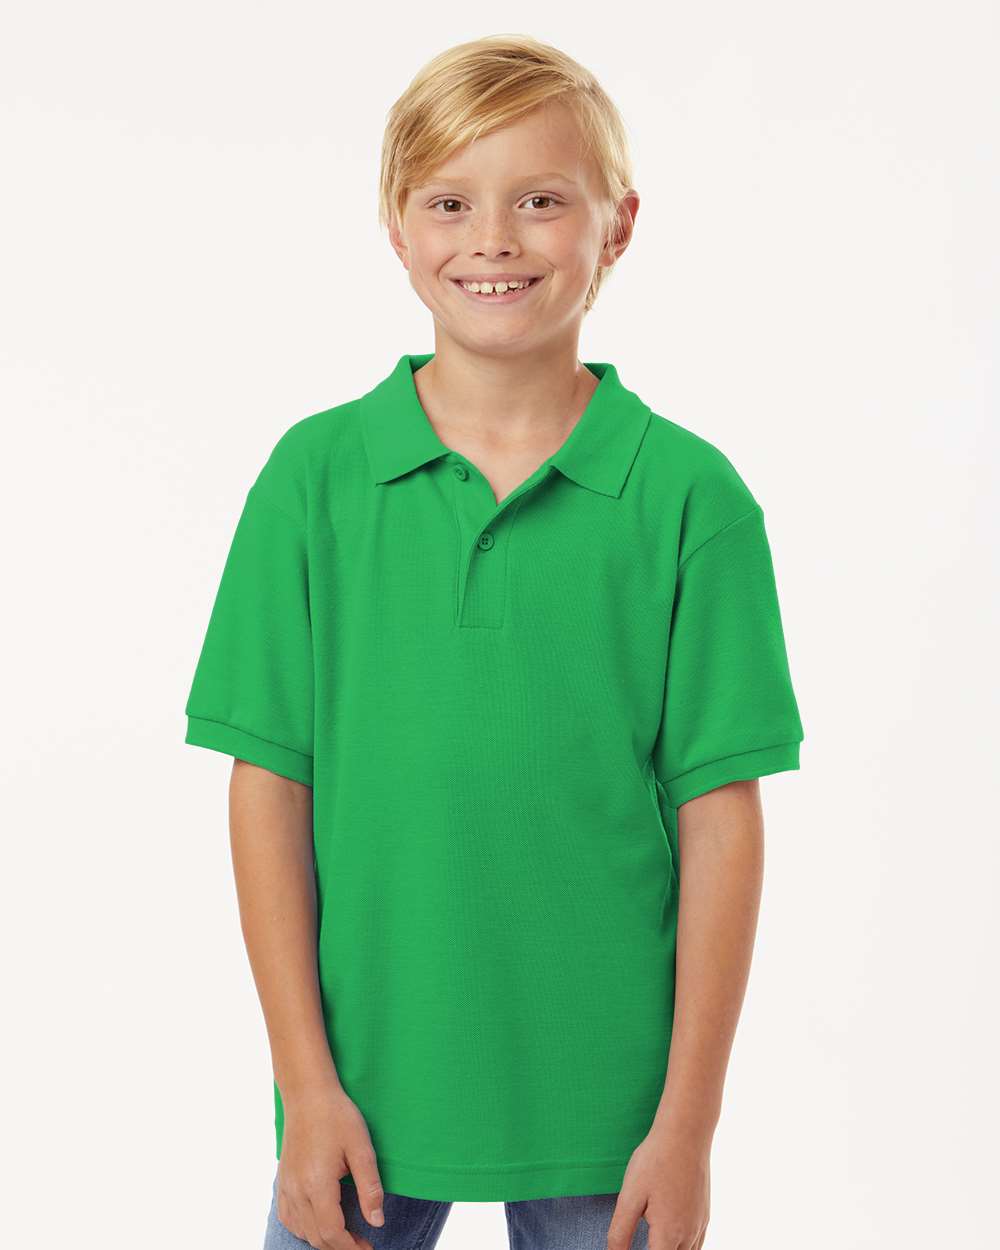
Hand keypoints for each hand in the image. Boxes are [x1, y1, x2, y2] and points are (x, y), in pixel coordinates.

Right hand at [275, 1079, 385, 1249]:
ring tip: (346, 1233)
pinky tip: (319, 1221)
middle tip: (362, 1242)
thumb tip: (377, 1221)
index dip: (351, 1247)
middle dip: (340, 1247)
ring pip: (301, 1231)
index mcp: (318, 1184)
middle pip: (316, 1237)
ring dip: (323, 1239)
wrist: (308, 1095)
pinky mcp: (282, 1181)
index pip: (332, 1233)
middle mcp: (297, 1190)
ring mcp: (286, 1187)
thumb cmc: (337, 1116)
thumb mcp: (362, 1148)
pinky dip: (304, 1228)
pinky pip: (289, 1218)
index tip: (369, 1247)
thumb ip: (370, 1187)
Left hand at [607, 1122, 710, 1249]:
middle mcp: (688, 1234)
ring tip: (654, 1241)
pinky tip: (672, 1240)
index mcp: (667, 1233)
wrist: (686, 1133)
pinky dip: (685, 1249)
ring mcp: (699, 1224)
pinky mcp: (705, 1214)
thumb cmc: (656, 1161)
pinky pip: (698, 1245)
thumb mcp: (630, 1195)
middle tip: (643, 1240)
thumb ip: (620, 1232)